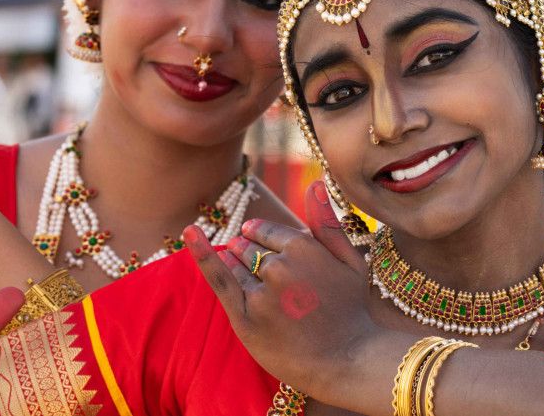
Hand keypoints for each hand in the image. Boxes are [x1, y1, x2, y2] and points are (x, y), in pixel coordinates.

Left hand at [187, 181, 379, 397]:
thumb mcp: (351, 260)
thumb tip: (314, 182)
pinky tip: (190, 233)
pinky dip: (202, 254)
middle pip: (250, 248)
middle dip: (252, 256)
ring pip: (236, 264)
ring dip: (237, 265)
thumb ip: (327, 222)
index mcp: (304, 247)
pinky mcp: (246, 318)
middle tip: (278, 286)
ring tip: (264, 290)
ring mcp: (261, 293)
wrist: (348, 360)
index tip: (275, 256)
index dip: (268, 242)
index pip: (267, 232)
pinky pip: (220, 279)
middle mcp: (280, 266)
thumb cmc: (353, 310)